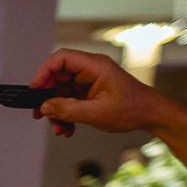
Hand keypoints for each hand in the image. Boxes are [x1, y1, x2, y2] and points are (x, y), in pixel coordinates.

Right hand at [27, 47, 172, 137]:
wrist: (150, 115)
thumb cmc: (133, 108)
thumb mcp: (97, 113)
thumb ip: (67, 110)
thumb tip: (44, 107)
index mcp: (95, 66)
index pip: (61, 59)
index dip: (44, 73)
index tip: (35, 90)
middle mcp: (90, 70)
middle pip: (57, 77)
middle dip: (48, 98)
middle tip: (42, 114)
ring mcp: (89, 81)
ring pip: (60, 92)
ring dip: (57, 111)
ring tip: (60, 127)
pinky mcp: (89, 92)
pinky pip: (68, 100)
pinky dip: (65, 115)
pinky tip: (68, 127)